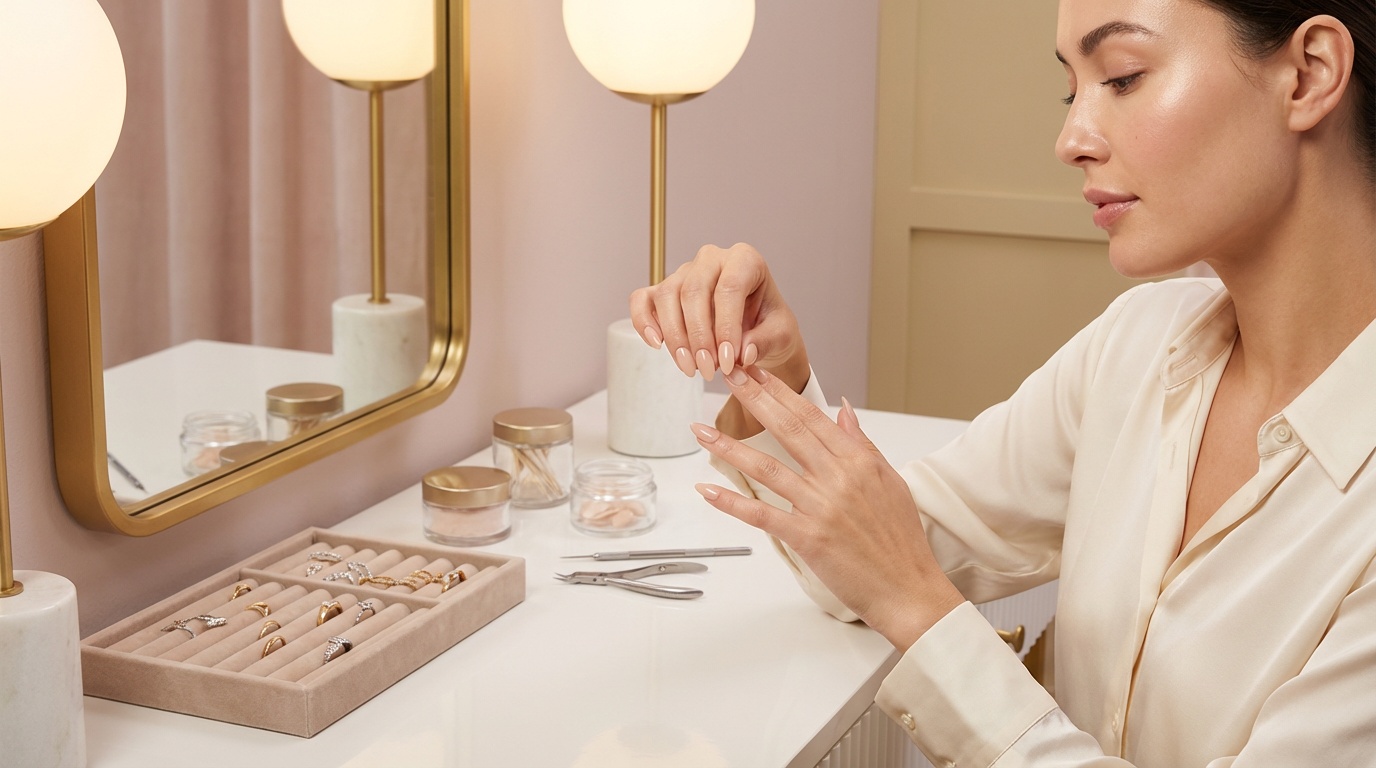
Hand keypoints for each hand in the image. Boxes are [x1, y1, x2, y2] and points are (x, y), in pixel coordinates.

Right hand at [629, 243, 808, 388]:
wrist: (757, 330)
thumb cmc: (769, 324)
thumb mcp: (781, 335)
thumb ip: (765, 341)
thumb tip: (742, 353)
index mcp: (745, 260)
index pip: (730, 287)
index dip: (727, 326)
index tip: (730, 361)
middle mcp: (711, 260)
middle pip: (693, 290)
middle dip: (699, 336)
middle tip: (709, 369)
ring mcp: (684, 273)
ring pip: (667, 296)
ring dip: (676, 338)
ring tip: (691, 368)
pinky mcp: (663, 291)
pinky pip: (642, 300)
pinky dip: (644, 321)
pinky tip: (657, 344)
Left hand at [690, 366, 963, 650]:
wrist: (908, 589)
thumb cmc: (901, 542)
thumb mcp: (891, 482)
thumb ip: (863, 444)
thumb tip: (844, 411)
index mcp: (859, 461)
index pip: (812, 417)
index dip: (781, 393)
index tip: (758, 374)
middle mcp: (838, 478)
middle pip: (788, 430)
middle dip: (755, 400)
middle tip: (729, 377)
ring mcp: (820, 507)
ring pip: (766, 468)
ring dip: (729, 448)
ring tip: (700, 432)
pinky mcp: (807, 537)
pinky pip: (762, 514)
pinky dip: (732, 503)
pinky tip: (708, 490)